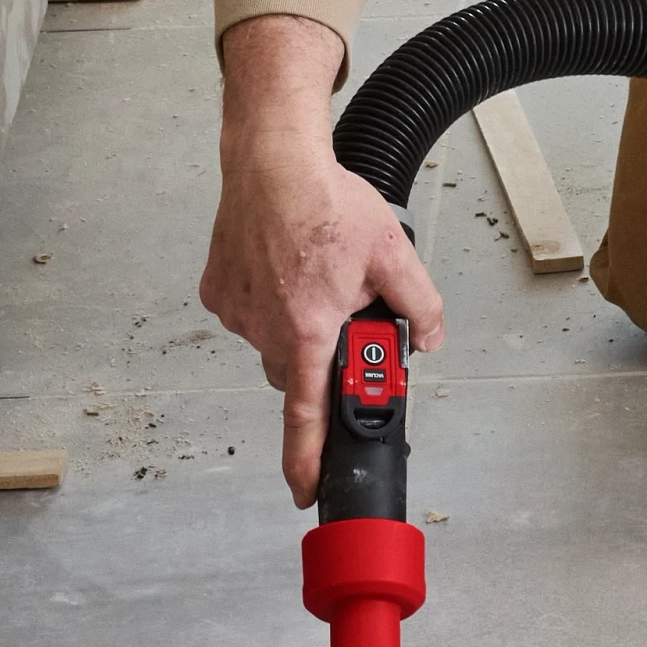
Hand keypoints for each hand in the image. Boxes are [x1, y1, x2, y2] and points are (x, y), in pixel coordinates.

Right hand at [200, 15, 445, 507]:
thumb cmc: (324, 199)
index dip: (306, 459)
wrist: (270, 157)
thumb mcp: (392, 252)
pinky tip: (286, 265)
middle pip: (299, 373)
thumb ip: (419, 305)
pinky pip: (250, 314)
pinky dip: (269, 300)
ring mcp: (237, 309)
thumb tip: (429, 337)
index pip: (307, 414)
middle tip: (344, 311)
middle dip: (322, 356)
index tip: (306, 489)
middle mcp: (265, 326)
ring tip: (314, 271)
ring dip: (297, 323)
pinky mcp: (217, 290)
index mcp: (308, 326)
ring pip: (274, 341)